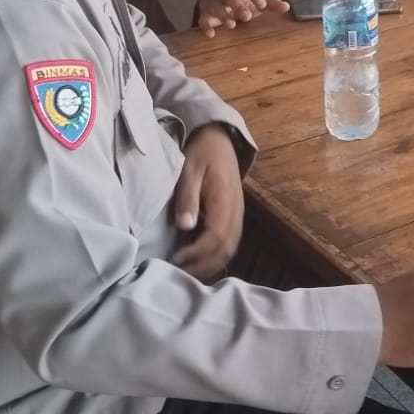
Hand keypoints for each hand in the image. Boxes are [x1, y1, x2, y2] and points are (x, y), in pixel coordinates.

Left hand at [171, 125, 245, 279]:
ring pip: (229, 250)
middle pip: (225, 249)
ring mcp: (237, 215)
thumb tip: (185, 226)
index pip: (216, 236)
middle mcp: (236, 211)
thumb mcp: (189, 170)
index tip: (176, 258)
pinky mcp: (233, 217)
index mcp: (225, 200)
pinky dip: (215, 258)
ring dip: (209, 265)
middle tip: (177, 274)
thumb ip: (187, 197)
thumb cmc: (202, 152)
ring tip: (186, 272)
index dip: (197, 252)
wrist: (219, 139)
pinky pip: (229, 244)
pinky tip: (198, 262)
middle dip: (202, 266)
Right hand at [195, 0, 288, 37]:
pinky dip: (206, 27)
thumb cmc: (240, 3)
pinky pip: (204, 20)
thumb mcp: (255, 2)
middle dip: (238, 6)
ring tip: (232, 25)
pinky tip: (211, 34)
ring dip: (224, 16)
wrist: (212, 0)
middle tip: (247, 17)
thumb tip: (287, 7)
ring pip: (217, 8)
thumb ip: (270, 4)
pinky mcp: (205, 16)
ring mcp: (215, 5)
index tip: (263, 5)